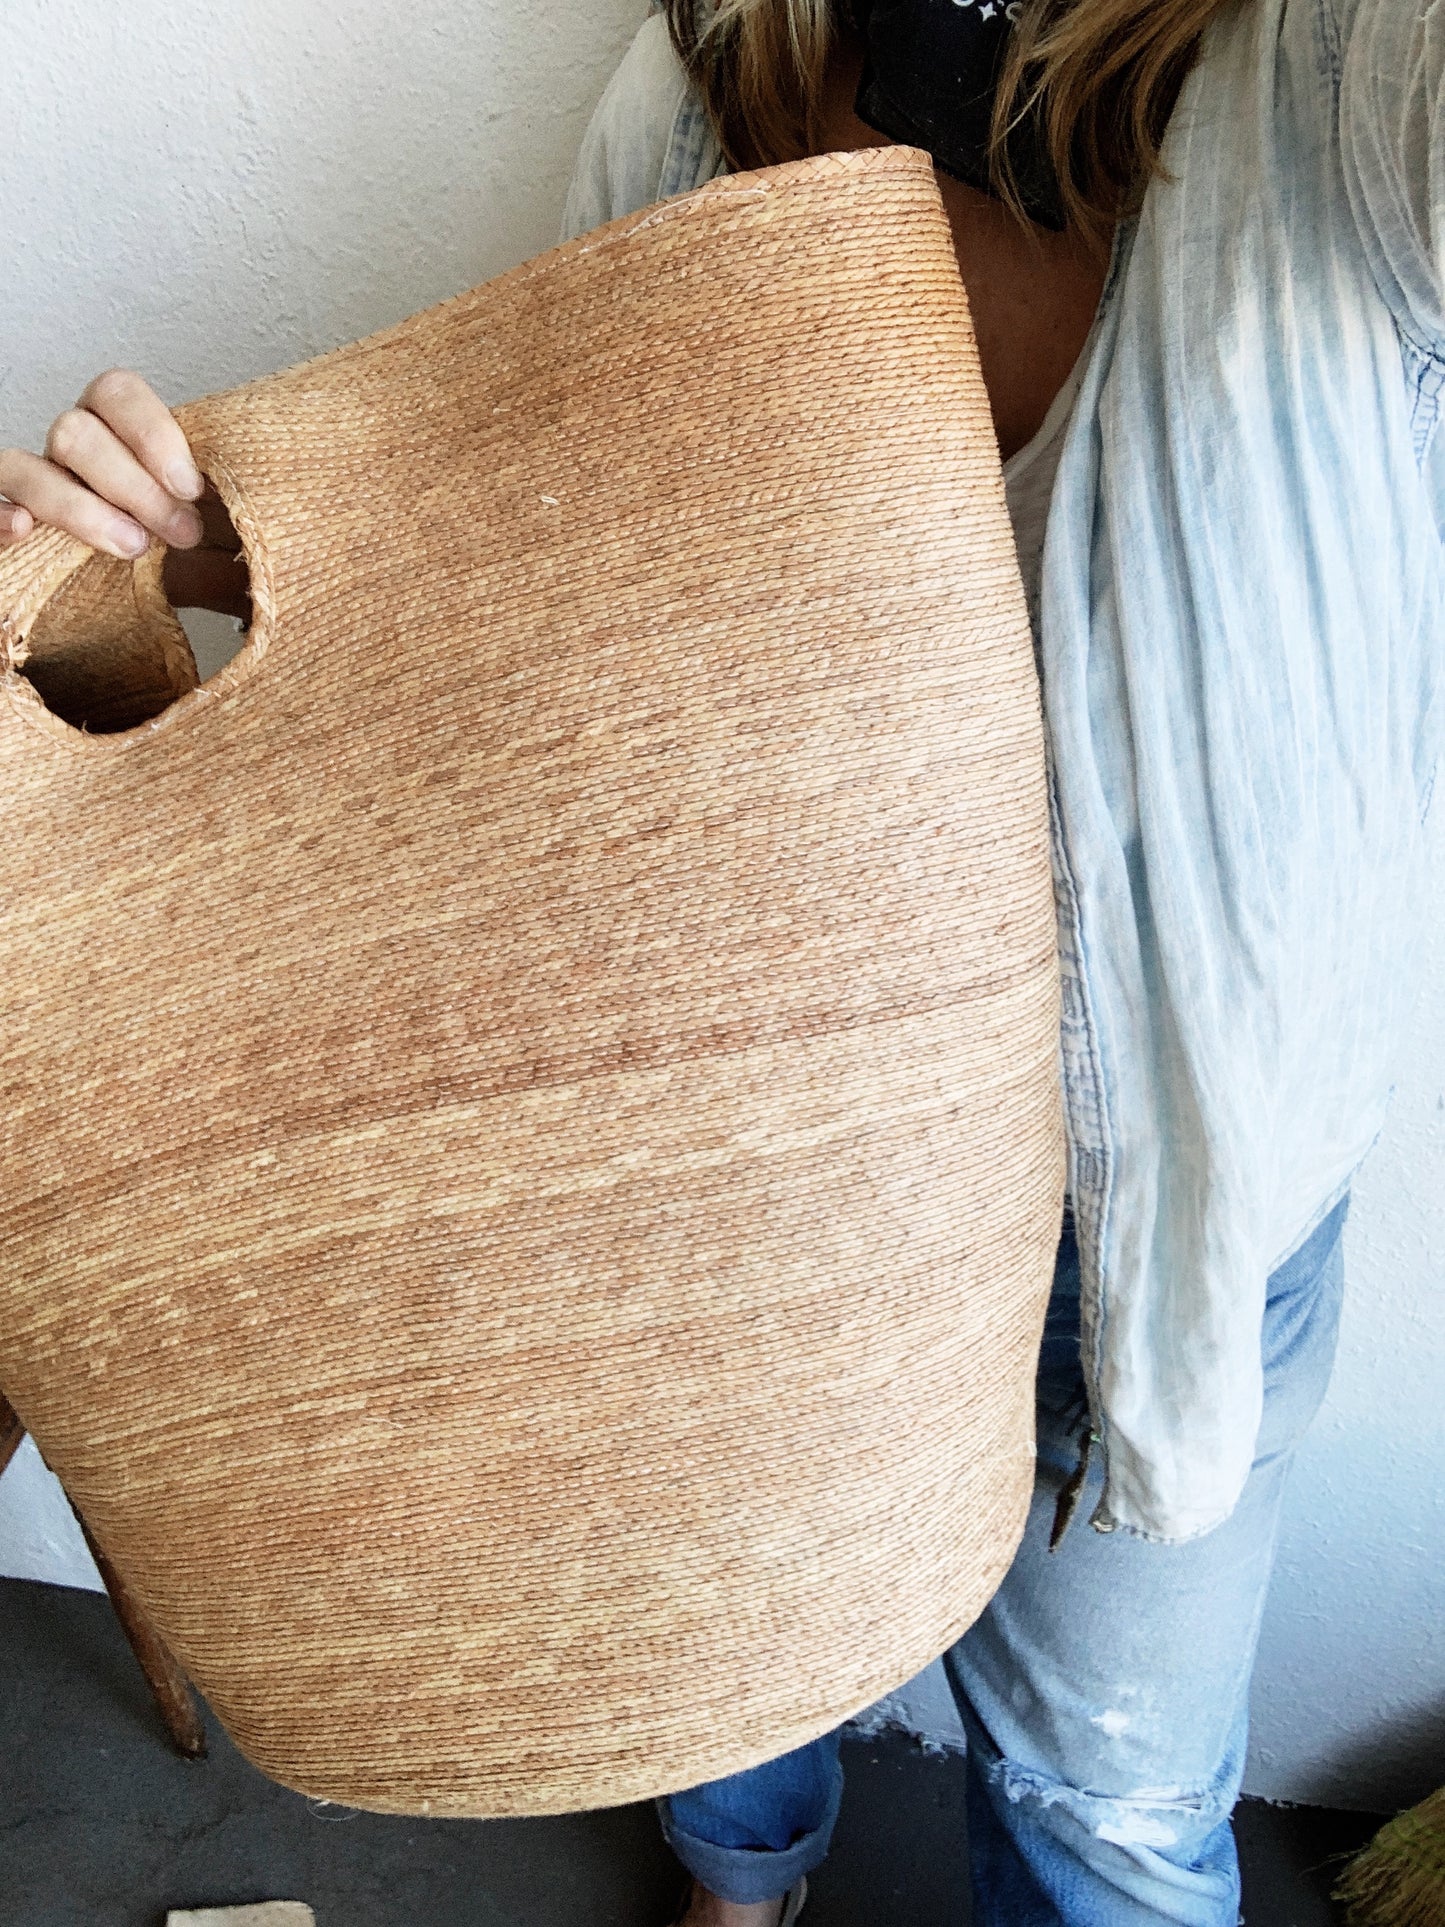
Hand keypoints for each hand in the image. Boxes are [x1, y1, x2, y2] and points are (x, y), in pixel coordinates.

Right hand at [0, 368, 249, 620]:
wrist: (157, 612)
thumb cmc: (201, 560)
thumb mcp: (232, 531)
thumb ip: (242, 510)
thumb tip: (288, 509)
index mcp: (123, 434)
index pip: (116, 392)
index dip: (151, 434)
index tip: (192, 487)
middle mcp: (73, 451)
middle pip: (75, 431)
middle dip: (132, 485)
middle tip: (178, 534)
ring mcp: (38, 485)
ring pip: (26, 465)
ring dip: (80, 508)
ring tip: (131, 549)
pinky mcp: (13, 524)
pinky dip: (2, 515)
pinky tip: (25, 532)